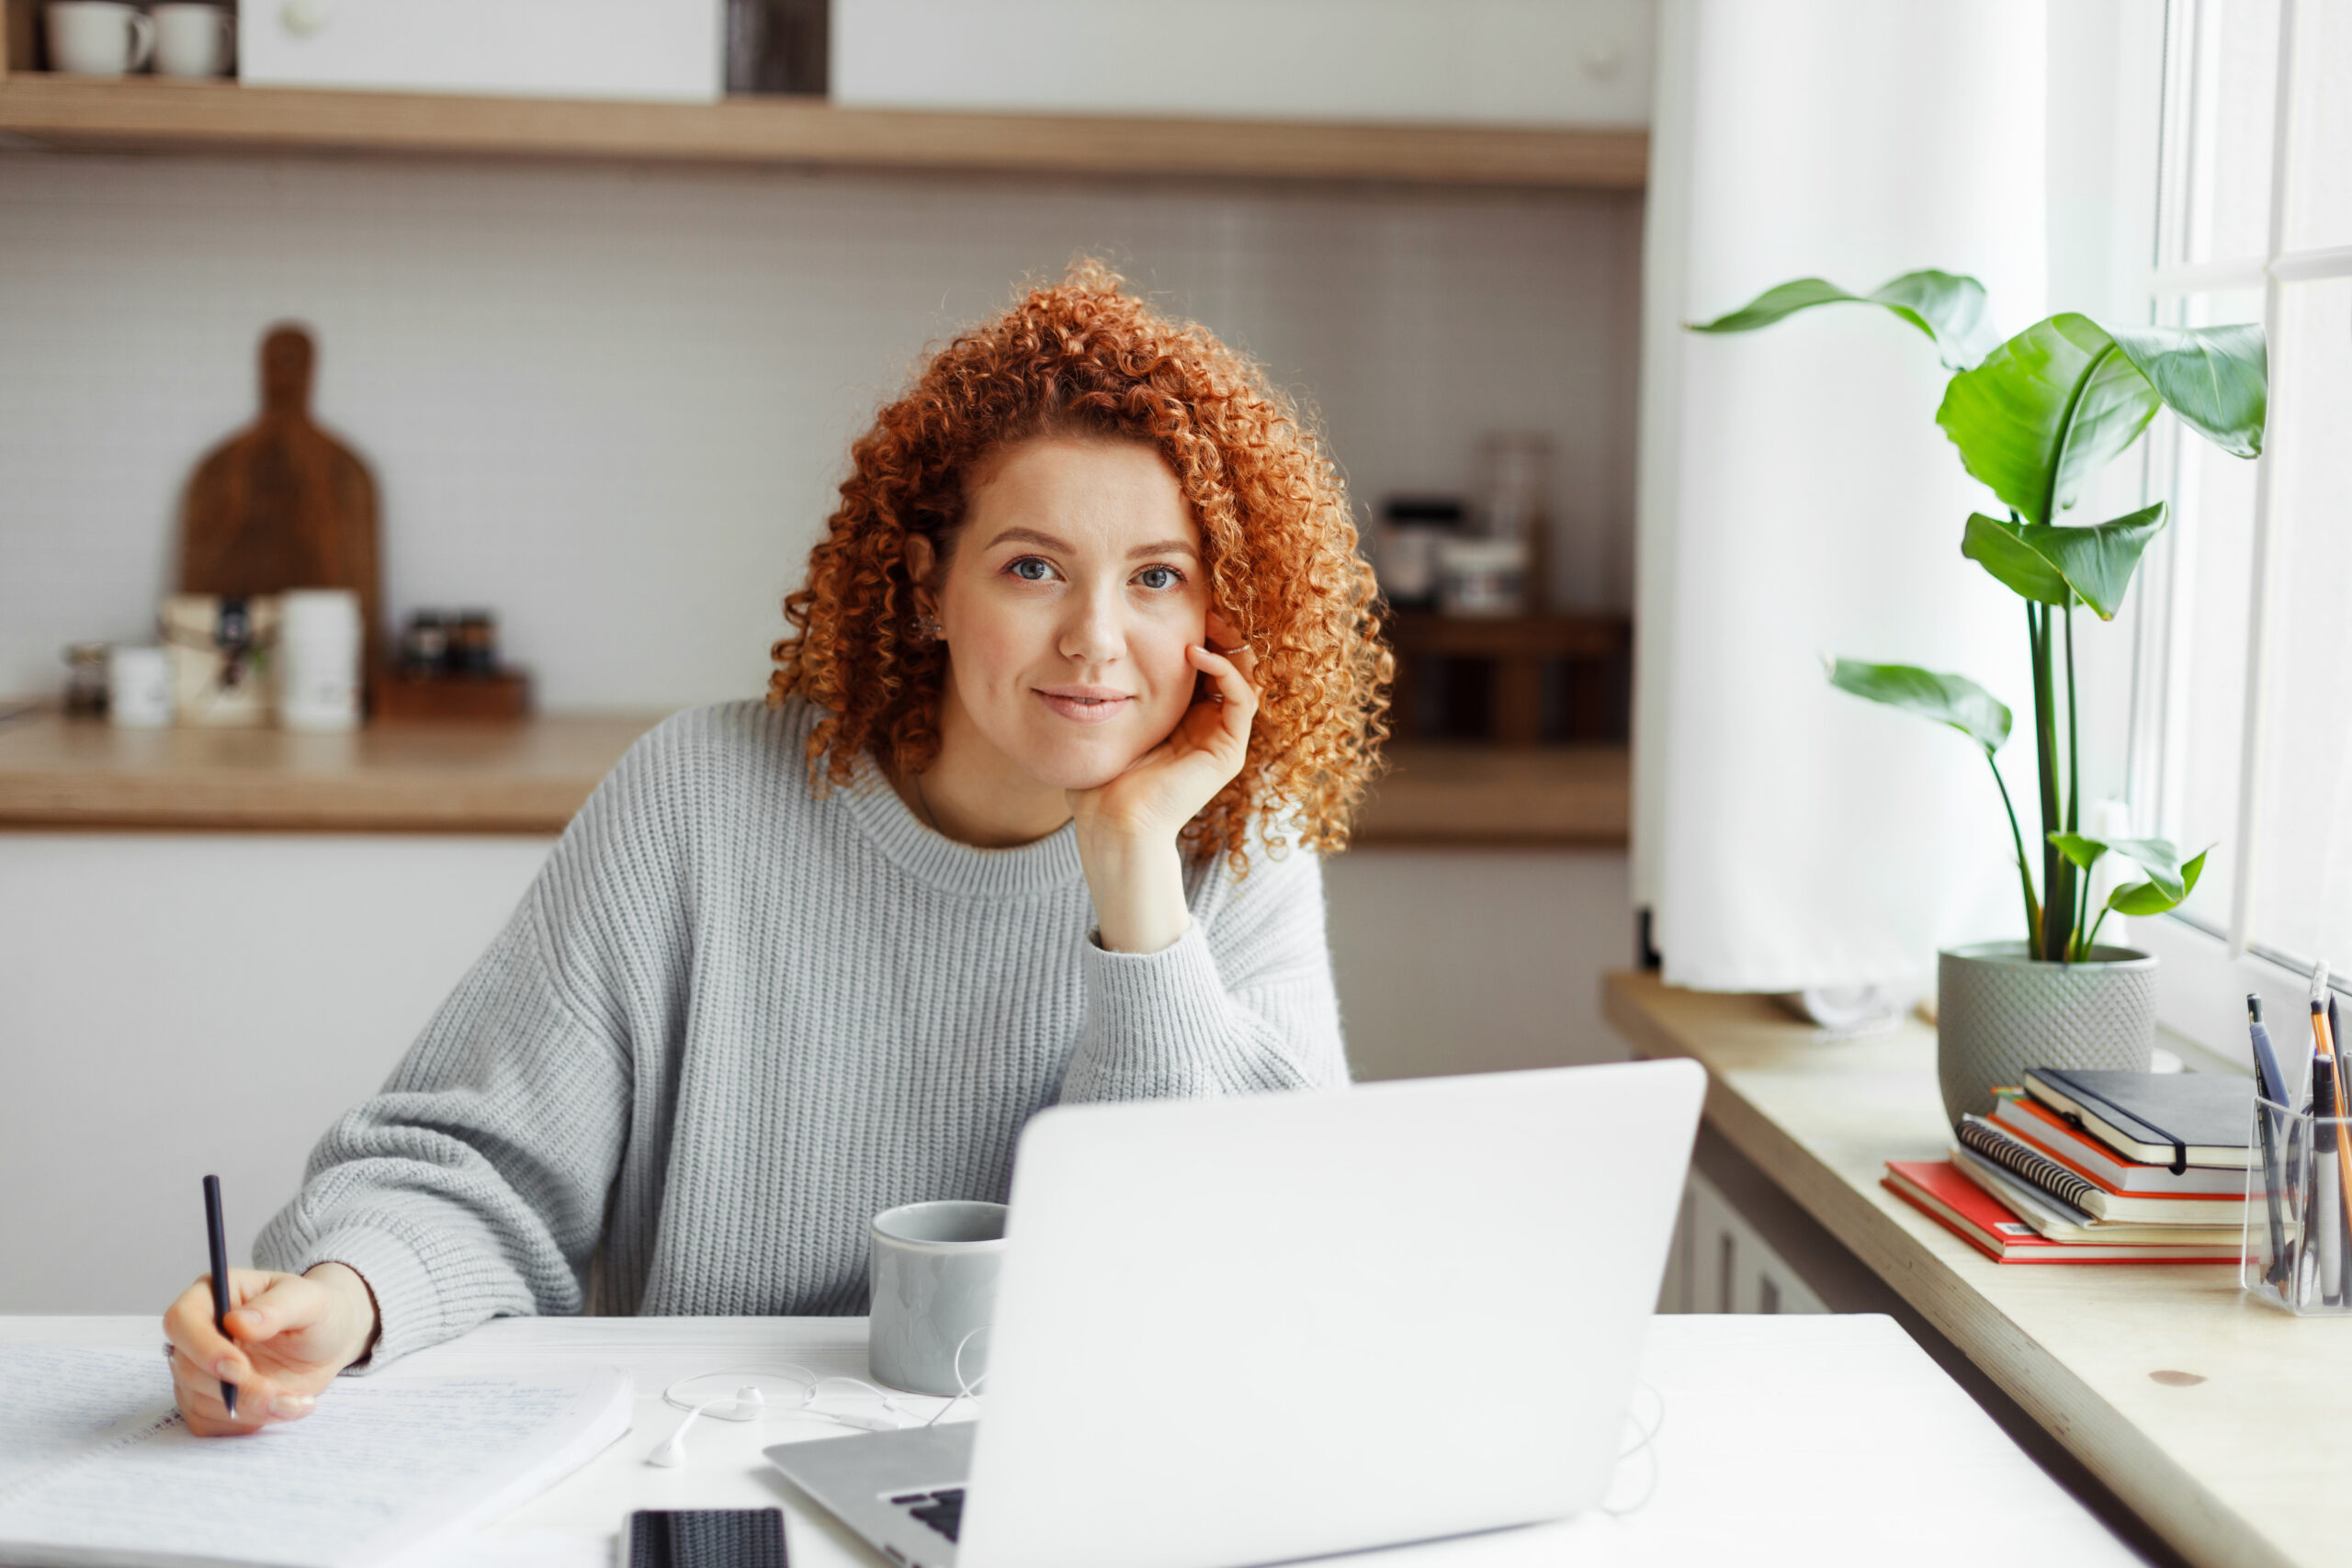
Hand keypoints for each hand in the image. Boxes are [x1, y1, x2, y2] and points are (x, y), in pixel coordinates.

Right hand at [163, 1263, 377, 1435]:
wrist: (328, 1343)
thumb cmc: (317, 1312)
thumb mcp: (310, 1301)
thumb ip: (276, 1308)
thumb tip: (238, 1322)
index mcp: (213, 1295)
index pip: (182, 1321)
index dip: (203, 1348)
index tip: (239, 1369)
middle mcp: (197, 1334)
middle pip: (188, 1369)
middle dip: (236, 1389)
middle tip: (282, 1396)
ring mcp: (199, 1370)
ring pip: (200, 1402)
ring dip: (250, 1409)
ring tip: (296, 1402)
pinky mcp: (208, 1401)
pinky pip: (211, 1423)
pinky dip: (248, 1423)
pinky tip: (284, 1410)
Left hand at [1070, 613, 1257, 952]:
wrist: (1113, 824)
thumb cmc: (1101, 781)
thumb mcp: (1106, 722)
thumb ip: (1107, 692)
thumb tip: (1084, 656)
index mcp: (1183, 719)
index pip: (1203, 665)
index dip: (1199, 632)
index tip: (1179, 605)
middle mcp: (1208, 726)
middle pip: (1230, 665)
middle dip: (1220, 631)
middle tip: (1202, 604)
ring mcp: (1222, 739)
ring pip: (1243, 677)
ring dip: (1229, 644)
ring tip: (1206, 619)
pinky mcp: (1228, 752)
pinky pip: (1243, 700)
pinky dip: (1225, 671)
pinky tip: (1196, 654)